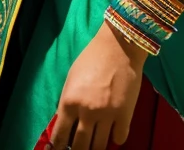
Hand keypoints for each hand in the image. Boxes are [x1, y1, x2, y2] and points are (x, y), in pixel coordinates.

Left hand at [48, 21, 145, 149]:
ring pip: (99, 147)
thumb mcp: (72, 80)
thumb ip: (68, 104)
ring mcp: (107, 115)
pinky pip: (119, 139)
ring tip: (94, 145)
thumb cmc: (92, 58)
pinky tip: (113, 132)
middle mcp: (87, 112)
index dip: (58, 149)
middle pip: (80, 147)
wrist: (119, 44)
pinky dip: (116, 138)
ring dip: (96, 148)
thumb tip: (65, 127)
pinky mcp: (125, 114)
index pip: (59, 137)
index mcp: (69, 102)